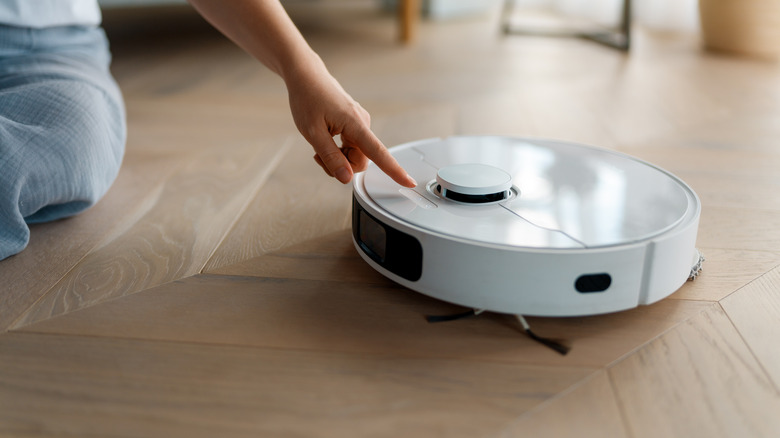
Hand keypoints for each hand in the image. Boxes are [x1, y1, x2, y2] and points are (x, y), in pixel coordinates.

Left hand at [286, 62, 415, 186]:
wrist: (307, 77)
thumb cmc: (308, 99)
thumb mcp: (313, 133)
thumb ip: (330, 157)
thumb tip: (346, 178)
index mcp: (356, 124)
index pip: (379, 153)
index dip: (394, 171)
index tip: (409, 182)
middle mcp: (362, 124)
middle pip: (360, 161)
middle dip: (341, 165)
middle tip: (320, 156)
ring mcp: (359, 124)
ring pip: (354, 156)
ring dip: (337, 158)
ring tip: (319, 144)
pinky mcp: (354, 125)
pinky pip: (351, 147)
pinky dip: (337, 150)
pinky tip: (325, 138)